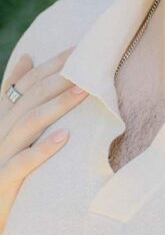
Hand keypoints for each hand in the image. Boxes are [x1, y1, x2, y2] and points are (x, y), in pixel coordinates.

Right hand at [0, 50, 86, 234]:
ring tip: (84, 92)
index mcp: (1, 121)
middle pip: (28, 99)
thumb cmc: (5, 173)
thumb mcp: (10, 133)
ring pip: (26, 125)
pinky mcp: (1, 184)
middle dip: (58, 79)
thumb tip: (26, 57)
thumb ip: (15, 99)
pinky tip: (65, 137)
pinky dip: (42, 149)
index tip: (78, 50)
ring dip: (57, 107)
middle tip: (87, 63)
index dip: (50, 66)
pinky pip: (21, 164)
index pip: (24, 85)